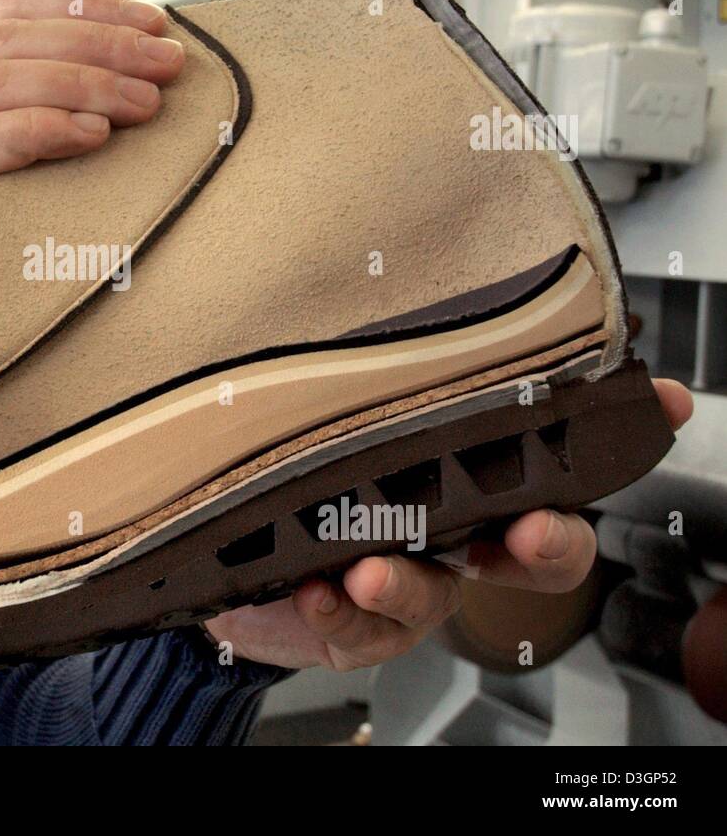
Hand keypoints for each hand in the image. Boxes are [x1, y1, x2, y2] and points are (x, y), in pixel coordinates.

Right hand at [0, 0, 184, 369]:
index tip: (153, 23)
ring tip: (143, 102)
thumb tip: (111, 110)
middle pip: (4, 38)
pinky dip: (35, 131)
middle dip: (98, 41)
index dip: (81, 8)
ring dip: (79, 82)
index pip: (3, 14)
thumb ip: (14, 135)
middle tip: (168, 62)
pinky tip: (90, 136)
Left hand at [201, 378, 694, 670]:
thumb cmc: (299, 473)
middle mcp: (453, 533)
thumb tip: (356, 274)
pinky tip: (316, 587)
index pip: (551, 452)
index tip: (656, 403)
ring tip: (371, 567)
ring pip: (441, 594)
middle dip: (549, 539)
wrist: (243, 559)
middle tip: (531, 525)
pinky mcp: (362, 626)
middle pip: (538, 547)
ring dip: (411, 580)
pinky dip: (341, 608)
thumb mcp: (330, 411)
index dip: (612, 431)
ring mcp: (412, 583)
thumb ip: (360, 368)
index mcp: (465, 474)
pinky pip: (364, 626)